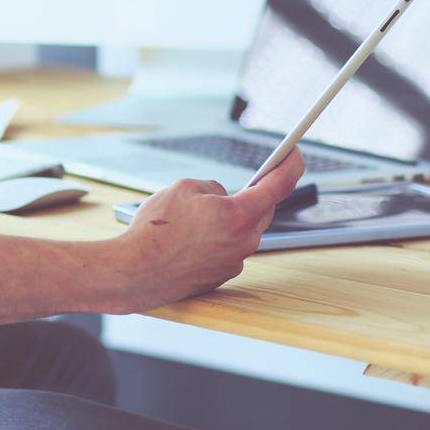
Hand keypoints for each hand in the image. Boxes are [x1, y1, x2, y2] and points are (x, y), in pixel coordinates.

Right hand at [110, 150, 304, 312]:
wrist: (135, 271)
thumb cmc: (157, 230)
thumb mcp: (185, 187)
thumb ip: (214, 188)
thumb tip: (221, 198)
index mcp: (240, 215)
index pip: (279, 185)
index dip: (291, 165)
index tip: (295, 153)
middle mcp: (244, 241)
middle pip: (263, 209)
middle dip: (257, 192)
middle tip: (251, 178)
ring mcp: (234, 261)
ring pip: (244, 230)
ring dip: (232, 217)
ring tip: (201, 211)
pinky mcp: (221, 276)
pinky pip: (229, 248)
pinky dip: (219, 237)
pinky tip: (194, 235)